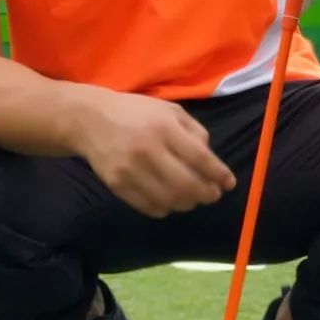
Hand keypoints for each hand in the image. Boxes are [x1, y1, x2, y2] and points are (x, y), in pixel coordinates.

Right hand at [73, 90, 236, 217]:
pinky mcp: (116, 185)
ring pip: (169, 200)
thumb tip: (210, 160)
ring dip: (187, 204)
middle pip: (186, 185)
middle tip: (213, 195)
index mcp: (164, 128)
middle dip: (206, 194)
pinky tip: (169, 201)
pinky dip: (165, 208)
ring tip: (192, 198)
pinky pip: (148, 207)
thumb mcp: (169, 110)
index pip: (200, 158)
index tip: (229, 183)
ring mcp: (130, 170)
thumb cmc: (136, 112)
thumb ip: (194, 131)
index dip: (218, 174)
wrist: (89, 119)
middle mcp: (148, 150)